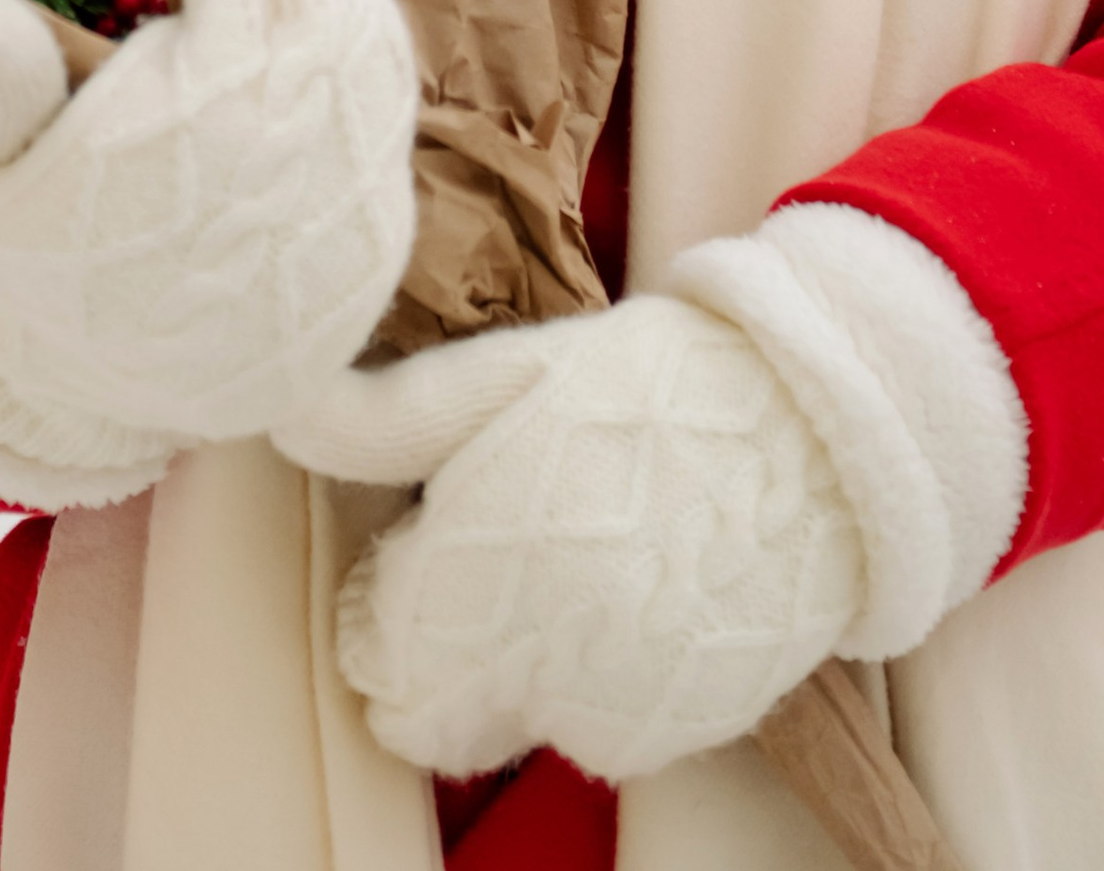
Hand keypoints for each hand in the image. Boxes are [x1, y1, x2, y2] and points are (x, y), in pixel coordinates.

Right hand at [0, 0, 419, 453]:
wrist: (90, 388)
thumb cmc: (29, 253)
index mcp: (176, 161)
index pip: (254, 7)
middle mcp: (278, 198)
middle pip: (329, 24)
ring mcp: (338, 239)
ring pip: (373, 69)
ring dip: (329, 28)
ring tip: (268, 36)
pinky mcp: (375, 265)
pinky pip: (394, 138)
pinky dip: (361, 89)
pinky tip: (304, 91)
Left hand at [273, 206, 1027, 785]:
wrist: (821, 432)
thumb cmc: (651, 386)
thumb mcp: (511, 373)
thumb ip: (389, 416)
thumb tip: (282, 414)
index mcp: (485, 564)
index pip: (380, 662)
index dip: (394, 601)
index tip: (431, 539)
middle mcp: (541, 657)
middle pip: (437, 716)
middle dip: (445, 650)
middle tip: (501, 552)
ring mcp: (614, 705)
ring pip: (516, 722)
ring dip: (523, 664)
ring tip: (579, 550)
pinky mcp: (678, 730)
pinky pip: (594, 728)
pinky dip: (594, 679)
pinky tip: (631, 587)